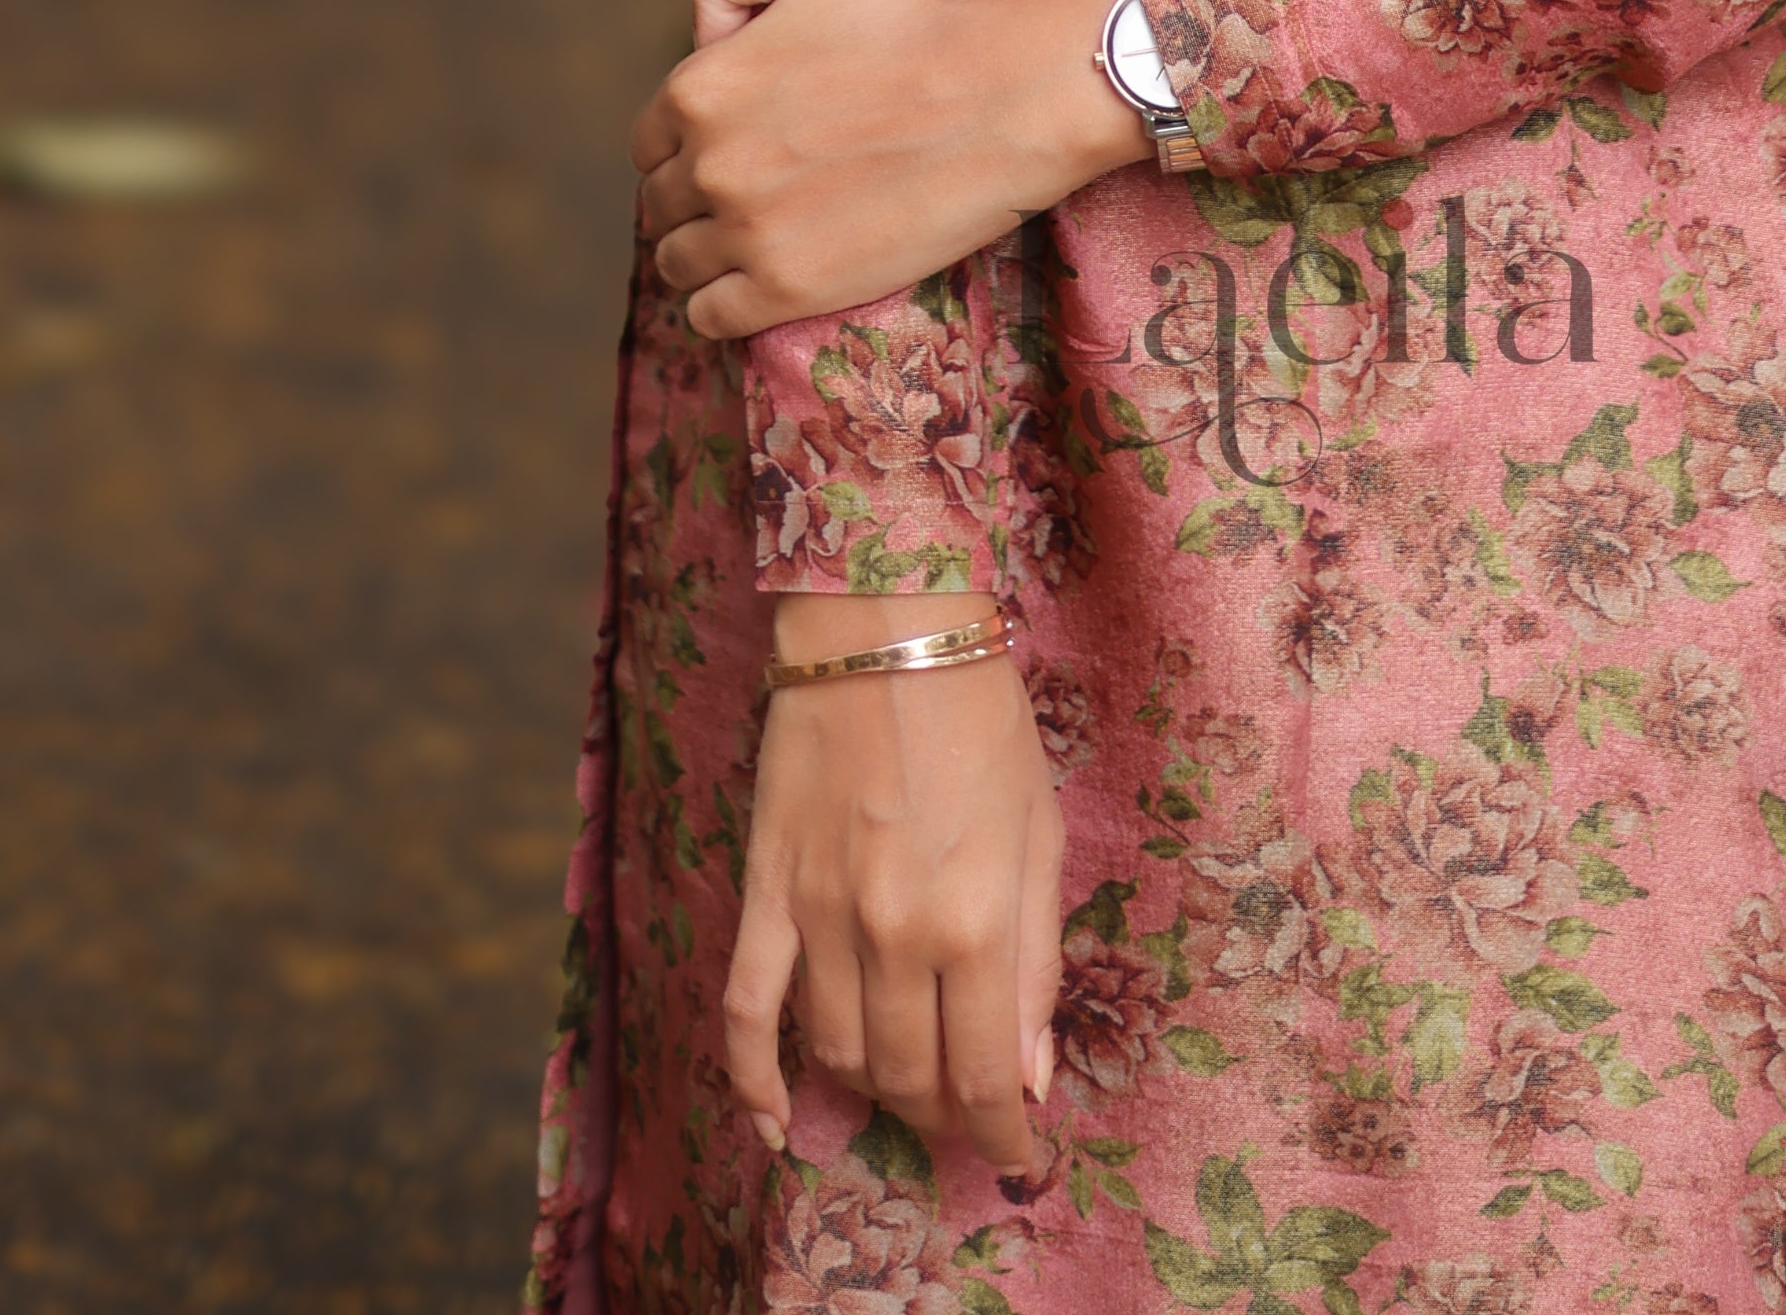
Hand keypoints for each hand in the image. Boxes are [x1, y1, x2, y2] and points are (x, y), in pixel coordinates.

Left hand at [634, 0, 1150, 337]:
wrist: (1005, 96)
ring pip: (677, 264)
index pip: (649, 139)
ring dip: (705, 254)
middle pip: (660, 204)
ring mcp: (745, 231)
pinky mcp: (787, 289)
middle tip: (757, 190)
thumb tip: (694, 26)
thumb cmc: (921, 18)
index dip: (686, 142)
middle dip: (695, 199)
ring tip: (760, 238)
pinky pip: (709, 317)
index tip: (732, 145)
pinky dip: (722, 304)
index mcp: (703, 83)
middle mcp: (709, 162)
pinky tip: (761, 281)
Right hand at [725, 623, 1061, 1184]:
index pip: (985, 1080)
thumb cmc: (982, 723)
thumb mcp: (1039, 836)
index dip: (1002, 1136)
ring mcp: (820, 916)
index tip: (1015, 1157)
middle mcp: (894, 935)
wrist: (886, 628)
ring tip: (904, 1090)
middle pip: (909, 1078)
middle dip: (943, 1115)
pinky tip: (775, 1125)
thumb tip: (1029, 1075)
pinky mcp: (767, 890)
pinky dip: (753, 1082)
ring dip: (874, 1093)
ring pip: (838, 1056)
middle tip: (964, 1111)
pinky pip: (746, 1009)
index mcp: (975, 923)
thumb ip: (1036, 963)